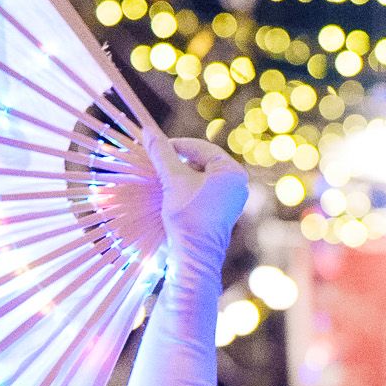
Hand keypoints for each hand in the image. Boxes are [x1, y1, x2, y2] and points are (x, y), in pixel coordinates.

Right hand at [144, 129, 249, 255]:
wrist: (194, 256)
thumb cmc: (188, 216)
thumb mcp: (173, 179)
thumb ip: (162, 153)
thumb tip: (148, 130)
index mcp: (232, 171)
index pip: (201, 147)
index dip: (176, 145)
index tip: (154, 145)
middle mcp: (237, 183)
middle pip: (202, 160)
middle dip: (178, 160)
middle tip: (156, 160)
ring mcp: (231, 198)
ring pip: (200, 175)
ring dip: (179, 173)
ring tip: (161, 176)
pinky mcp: (222, 210)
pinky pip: (202, 190)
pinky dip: (186, 187)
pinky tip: (171, 191)